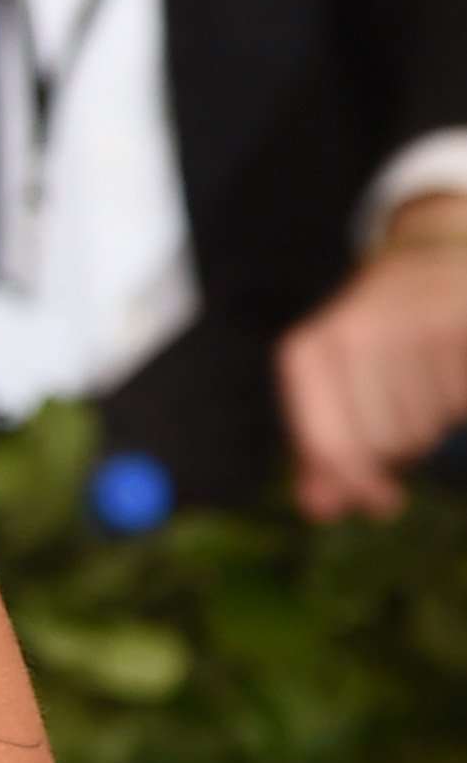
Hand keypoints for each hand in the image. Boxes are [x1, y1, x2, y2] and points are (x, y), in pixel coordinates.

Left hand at [276, 215, 466, 520]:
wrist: (433, 252)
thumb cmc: (383, 334)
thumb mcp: (338, 384)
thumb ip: (326, 447)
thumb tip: (318, 509)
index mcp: (310, 350)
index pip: (329, 442)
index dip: (356, 481)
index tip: (381, 502)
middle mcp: (355, 330)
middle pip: (386, 441)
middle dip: (405, 444)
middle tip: (413, 409)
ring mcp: (409, 323)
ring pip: (429, 423)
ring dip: (436, 417)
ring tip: (432, 374)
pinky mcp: (461, 319)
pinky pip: (459, 399)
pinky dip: (459, 396)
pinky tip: (453, 367)